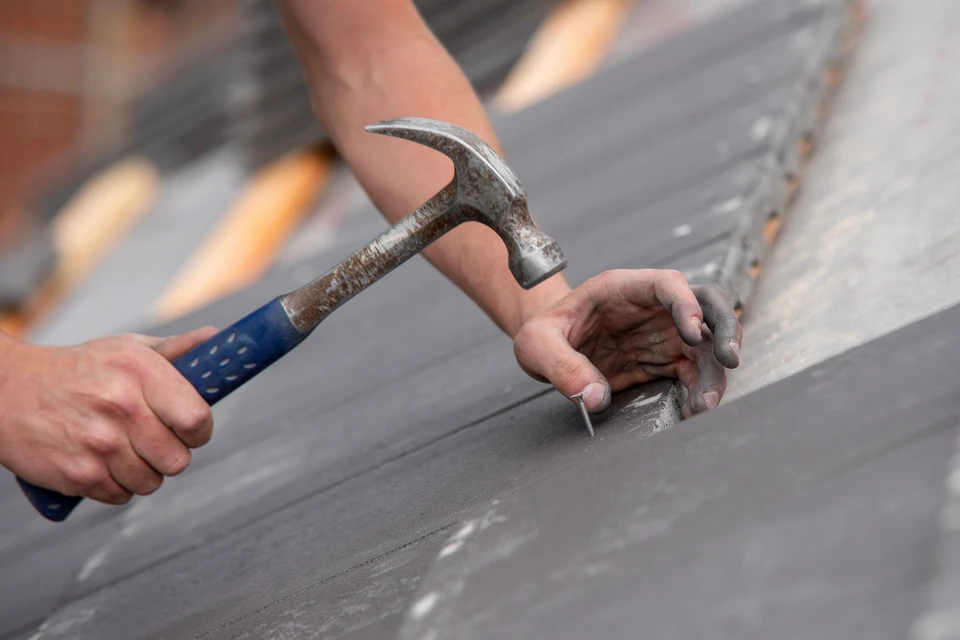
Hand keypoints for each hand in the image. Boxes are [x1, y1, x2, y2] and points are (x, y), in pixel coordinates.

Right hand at [0, 327, 217, 504]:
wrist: (7, 391)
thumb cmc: (77, 369)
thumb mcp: (126, 349)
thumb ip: (176, 350)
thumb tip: (216, 341)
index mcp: (140, 371)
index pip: (197, 418)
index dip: (199, 429)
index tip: (189, 428)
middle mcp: (122, 406)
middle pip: (178, 459)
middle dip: (170, 453)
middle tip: (151, 439)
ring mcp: (99, 443)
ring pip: (152, 482)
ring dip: (142, 471)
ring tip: (121, 448)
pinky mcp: (78, 474)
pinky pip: (121, 496)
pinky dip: (115, 485)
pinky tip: (100, 460)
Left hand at [513, 269, 741, 417]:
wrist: (545, 348)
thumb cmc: (542, 334)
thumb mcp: (537, 345)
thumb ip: (562, 367)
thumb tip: (594, 398)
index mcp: (624, 288)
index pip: (668, 284)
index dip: (687, 304)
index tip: (693, 334)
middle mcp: (653, 307)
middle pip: (707, 306)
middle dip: (726, 329)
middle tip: (729, 361)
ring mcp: (663, 333)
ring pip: (708, 344)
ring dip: (716, 372)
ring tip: (706, 405)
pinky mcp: (664, 361)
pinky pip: (693, 374)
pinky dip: (700, 392)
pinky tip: (693, 411)